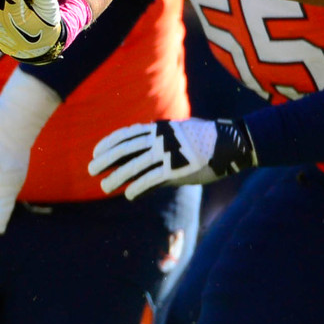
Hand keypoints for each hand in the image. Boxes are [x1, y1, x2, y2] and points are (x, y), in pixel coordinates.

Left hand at [89, 117, 255, 197]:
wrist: (232, 142)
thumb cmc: (206, 140)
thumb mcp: (180, 134)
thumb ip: (161, 145)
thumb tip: (148, 156)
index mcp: (159, 129)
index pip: (126, 135)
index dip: (109, 143)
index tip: (95, 152)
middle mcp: (160, 139)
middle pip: (125, 149)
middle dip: (106, 160)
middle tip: (91, 170)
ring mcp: (168, 153)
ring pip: (134, 166)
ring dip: (117, 177)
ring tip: (104, 187)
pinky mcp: (178, 168)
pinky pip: (152, 179)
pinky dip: (138, 187)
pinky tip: (128, 195)